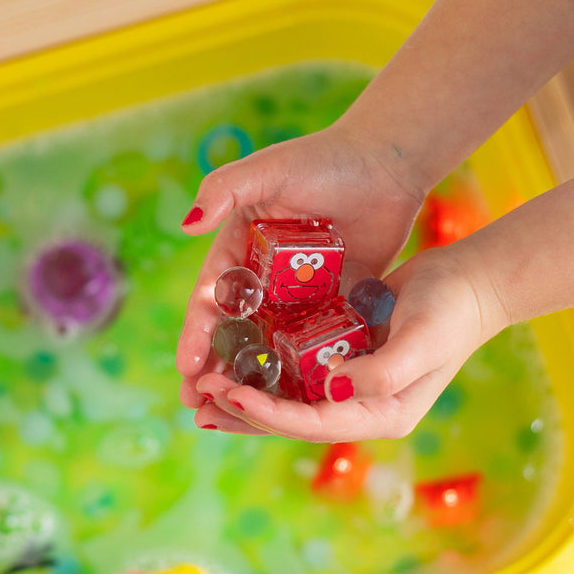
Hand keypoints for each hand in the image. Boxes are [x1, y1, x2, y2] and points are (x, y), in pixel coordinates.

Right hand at [177, 122, 426, 409]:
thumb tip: (186, 225)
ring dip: (251, 377)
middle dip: (213, 367)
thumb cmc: (324, 160)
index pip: (211, 297)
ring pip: (269, 342)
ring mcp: (297, 292)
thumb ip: (224, 190)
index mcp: (240, 246)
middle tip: (195, 404)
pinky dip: (297, 368)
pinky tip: (290, 399)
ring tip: (236, 413)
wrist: (387, 163)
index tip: (187, 366)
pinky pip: (311, 339)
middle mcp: (264, 274)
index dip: (197, 332)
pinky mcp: (331, 301)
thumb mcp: (269, 169)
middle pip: (234, 329)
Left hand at [192, 242, 509, 441]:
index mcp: (381, 413)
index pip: (314, 423)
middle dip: (244, 411)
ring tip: (203, 388)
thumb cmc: (451, 308)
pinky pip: (297, 370)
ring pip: (288, 398)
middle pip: (293, 420)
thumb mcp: (423, 339)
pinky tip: (235, 359)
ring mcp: (352, 384)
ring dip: (247, 393)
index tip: (230, 394)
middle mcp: (362, 407)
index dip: (269, 412)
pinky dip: (265, 369)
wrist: (470, 282)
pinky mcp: (344, 356)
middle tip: (198, 400)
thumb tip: (333, 388)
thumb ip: (383, 371)